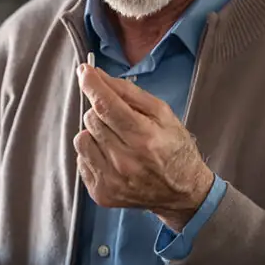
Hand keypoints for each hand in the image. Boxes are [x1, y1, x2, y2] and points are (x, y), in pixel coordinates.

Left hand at [74, 64, 213, 230]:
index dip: (91, 84)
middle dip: (101, 111)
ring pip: (81, 139)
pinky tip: (112, 157)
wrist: (182, 193)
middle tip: (119, 119)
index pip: (105, 105)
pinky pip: (81, 160)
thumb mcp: (163, 113)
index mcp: (144, 137)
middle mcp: (126, 161)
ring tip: (115, 140)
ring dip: (94, 133)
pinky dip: (93, 153)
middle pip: (92, 119)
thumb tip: (98, 75)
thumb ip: (129, 92)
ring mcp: (111, 180)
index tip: (84, 71)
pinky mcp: (101, 193)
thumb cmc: (175, 148)